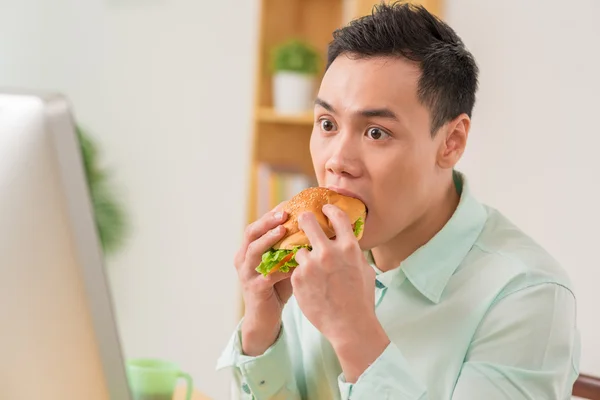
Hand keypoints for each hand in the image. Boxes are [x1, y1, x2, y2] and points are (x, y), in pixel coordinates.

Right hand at [234, 203, 293, 355]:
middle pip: (251, 233)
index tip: (288, 204)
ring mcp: (246, 274)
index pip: (258, 225)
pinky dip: (280, 267)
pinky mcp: (254, 290)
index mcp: (248, 250)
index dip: (271, 214)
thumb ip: (291, 246)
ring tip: (283, 230)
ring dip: (269, 239)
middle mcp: (242, 259)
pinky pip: (267, 275)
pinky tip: (295, 262)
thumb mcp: (282, 262)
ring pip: (253, 251)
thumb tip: (315, 226)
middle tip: (284, 213)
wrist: (266, 318)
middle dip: (267, 221)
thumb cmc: (278, 287)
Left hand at [292, 204, 389, 381]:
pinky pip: (295, 269)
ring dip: (303, 256)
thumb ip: (353, 252)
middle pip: (307, 222)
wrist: (350, 326)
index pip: (337, 216)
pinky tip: (309, 286)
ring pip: (299, 250)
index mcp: (349, 248)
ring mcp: (311, 265)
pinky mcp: (298, 279)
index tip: (324, 208)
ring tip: (310, 270)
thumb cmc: (361, 300)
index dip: (329, 209)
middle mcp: (328, 252)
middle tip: (302, 219)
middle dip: (304, 219)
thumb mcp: (364, 270)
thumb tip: (348, 240)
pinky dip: (300, 275)